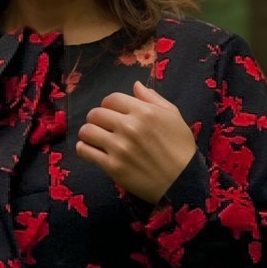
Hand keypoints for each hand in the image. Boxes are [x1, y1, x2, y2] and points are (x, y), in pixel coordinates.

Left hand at [76, 81, 197, 203]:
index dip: (109, 105)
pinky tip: (90, 149)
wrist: (183, 182)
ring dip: (87, 133)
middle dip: (97, 118)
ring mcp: (119, 147)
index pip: (112, 99)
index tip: (111, 113)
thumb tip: (135, 85)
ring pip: (87, 131)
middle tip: (102, 127)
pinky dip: (84, 148)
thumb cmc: (181, 148)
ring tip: (93, 138)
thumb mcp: (173, 117)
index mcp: (144, 112)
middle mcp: (129, 127)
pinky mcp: (112, 166)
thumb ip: (153, 99)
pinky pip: (85, 151)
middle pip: (96, 113)